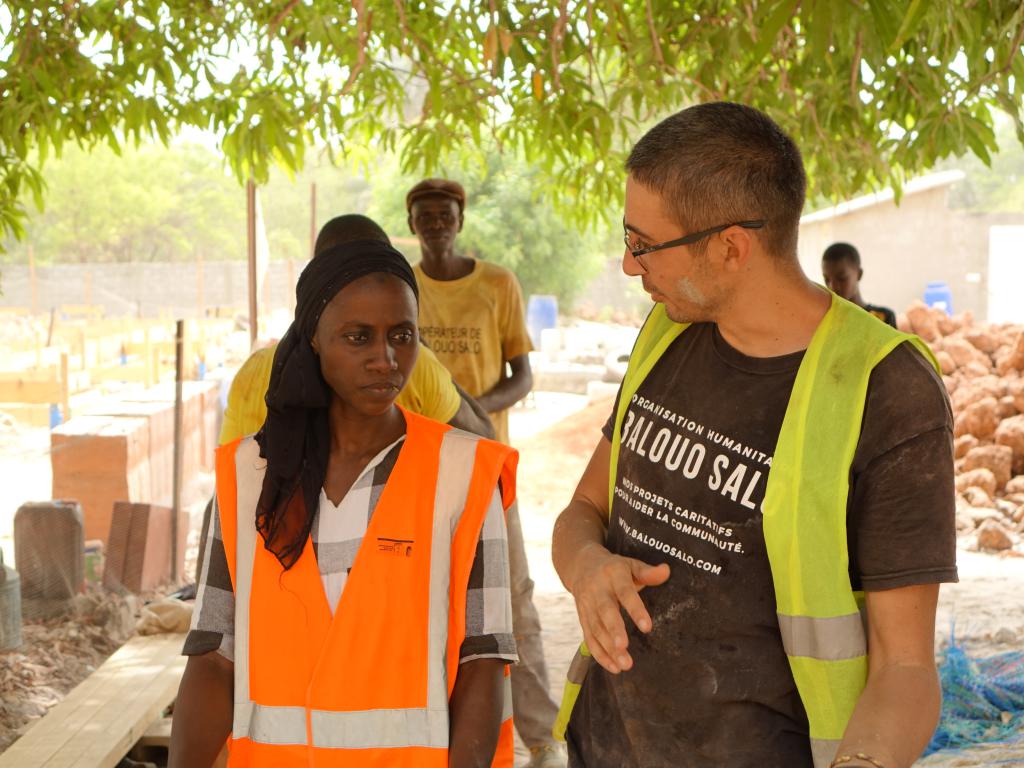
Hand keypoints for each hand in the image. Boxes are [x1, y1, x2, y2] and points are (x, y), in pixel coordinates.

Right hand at [568, 543, 669, 673]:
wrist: (580, 565)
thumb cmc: (614, 568)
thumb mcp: (631, 565)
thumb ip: (648, 573)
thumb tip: (666, 571)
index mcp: (613, 574)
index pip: (625, 592)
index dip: (635, 609)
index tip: (647, 627)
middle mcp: (597, 589)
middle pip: (605, 611)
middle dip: (614, 630)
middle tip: (624, 647)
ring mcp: (587, 604)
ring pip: (596, 628)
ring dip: (608, 648)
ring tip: (624, 664)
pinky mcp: (582, 618)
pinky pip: (589, 638)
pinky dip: (599, 654)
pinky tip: (613, 667)